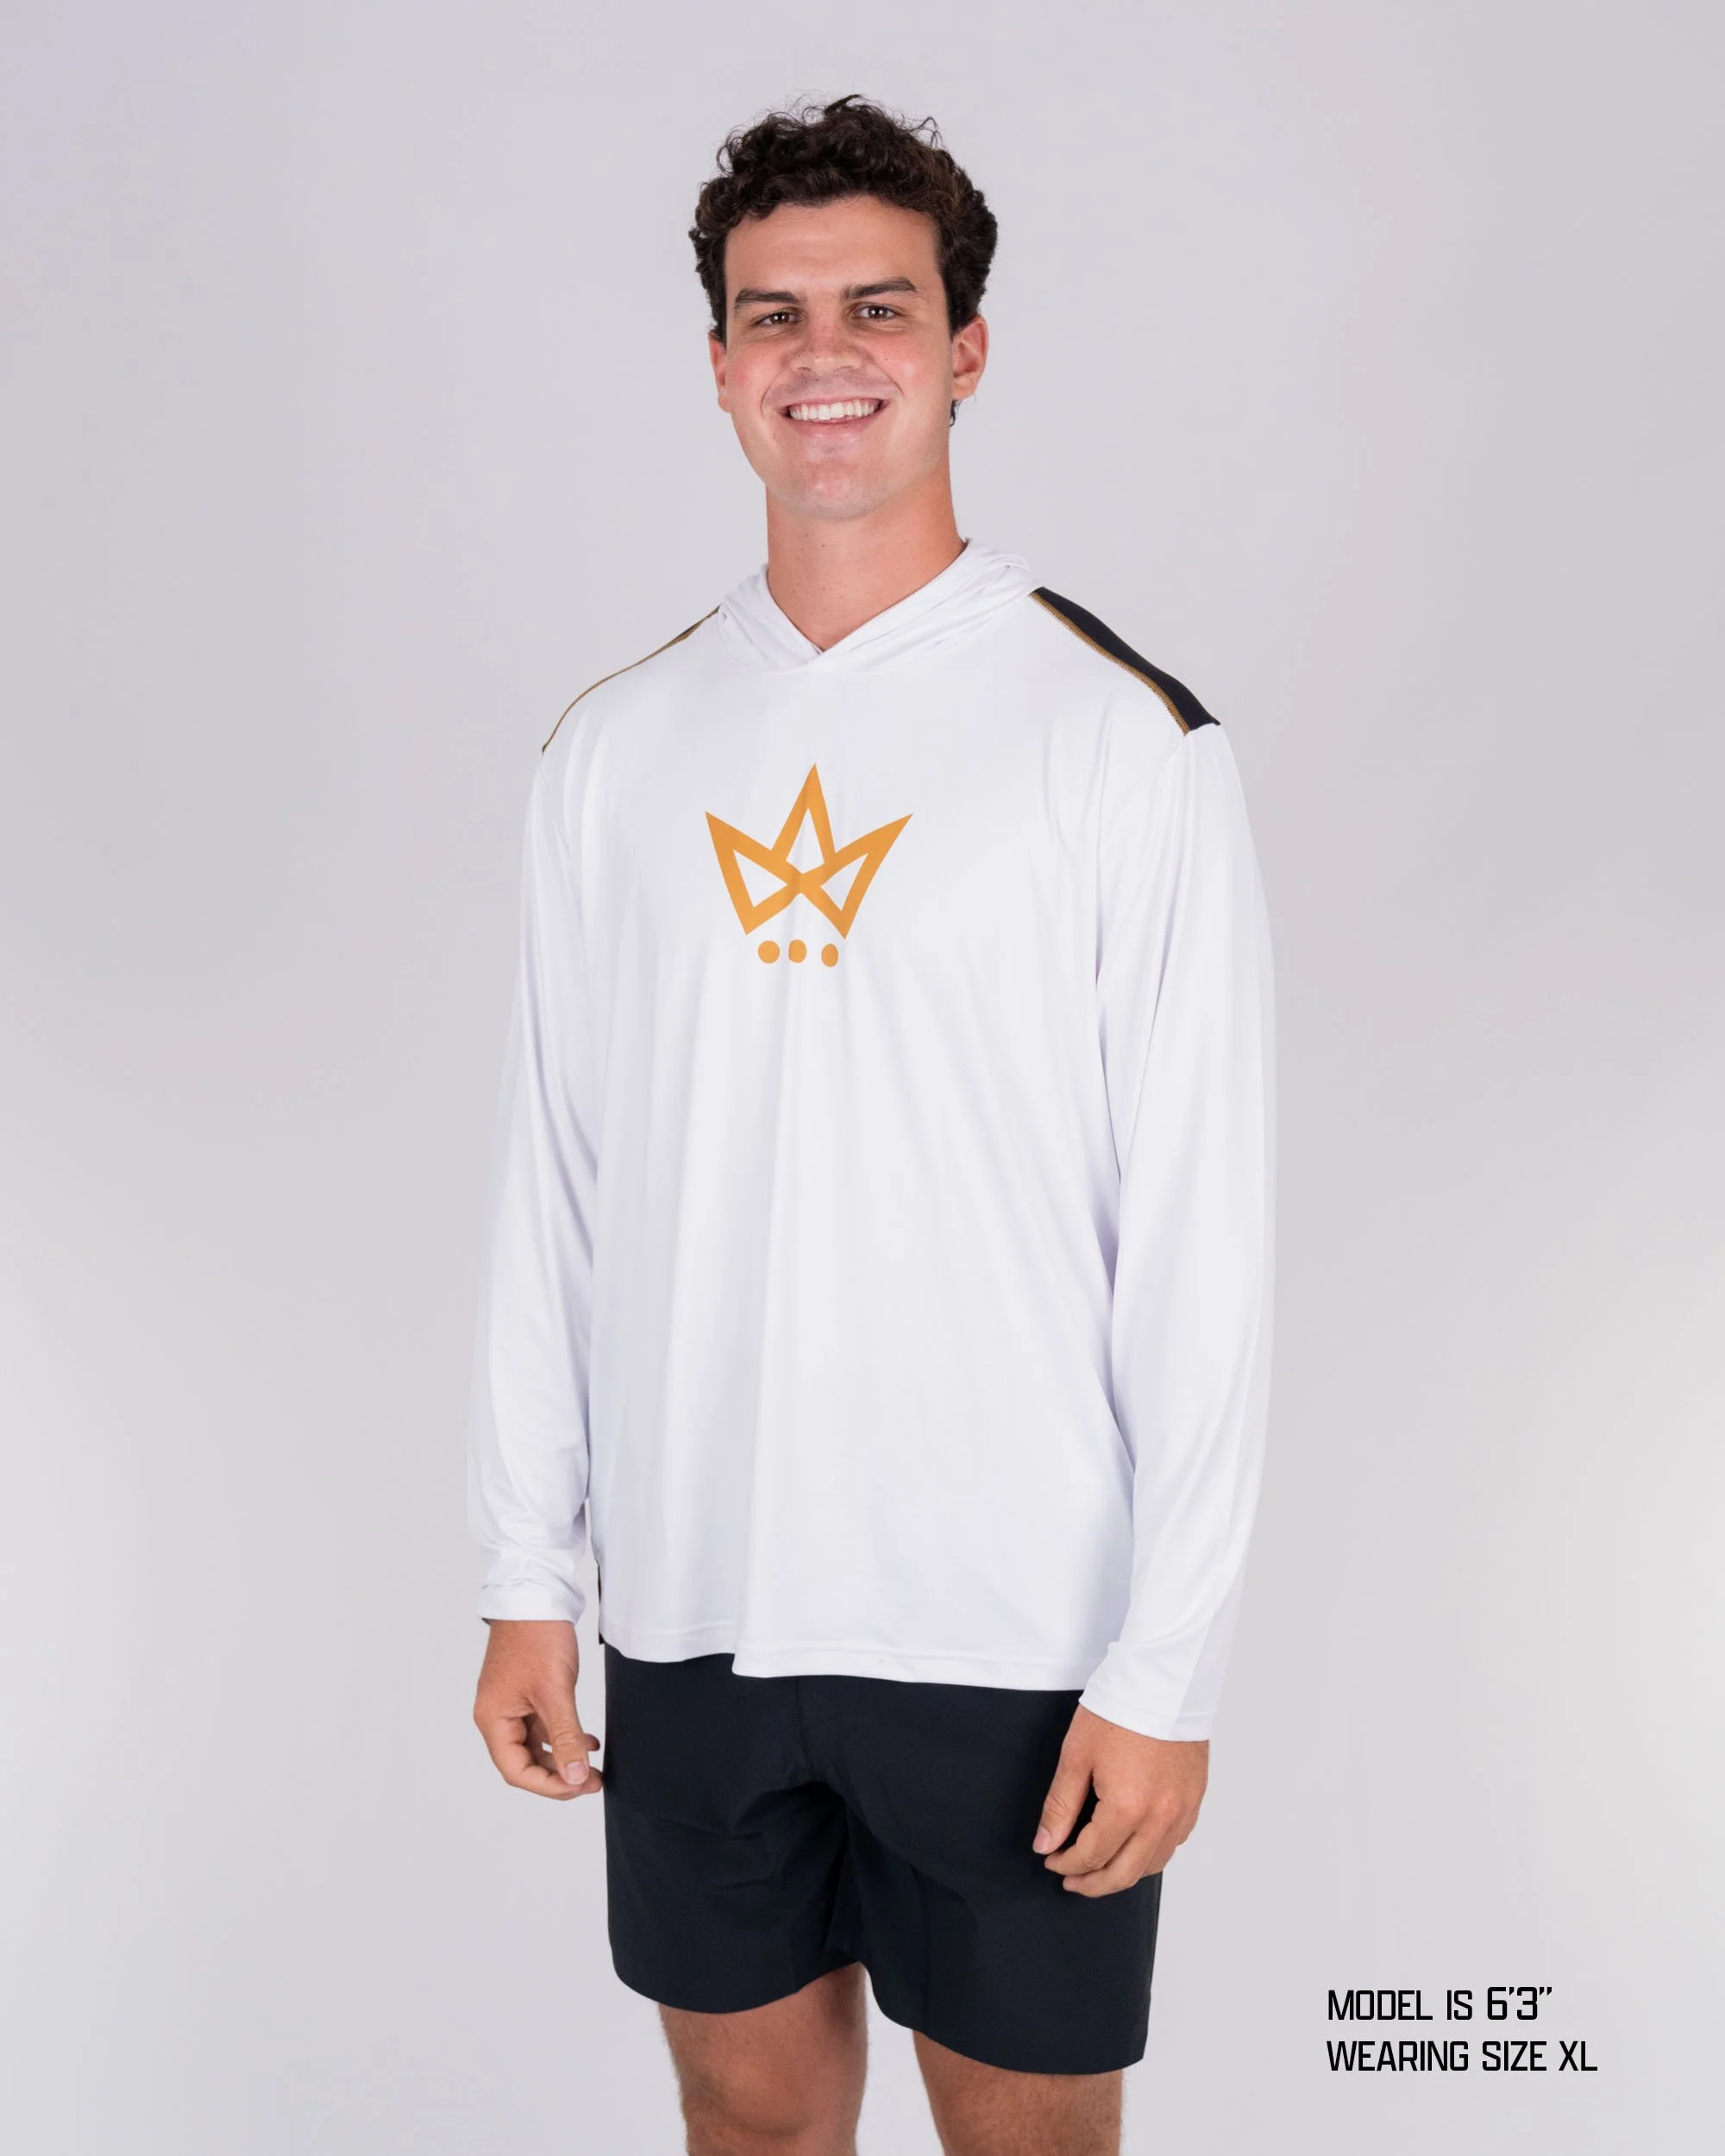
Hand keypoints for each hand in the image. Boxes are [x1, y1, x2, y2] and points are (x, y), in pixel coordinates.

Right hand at [473, 1618, 602, 1799]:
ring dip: (564, 1758)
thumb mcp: (555, 1691)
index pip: (516, 1771)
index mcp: (493, 1719)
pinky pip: (544, 1727)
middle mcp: (498, 1716)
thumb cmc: (536, 1636)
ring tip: (593, 1768)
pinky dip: (565, 1737)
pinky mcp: (527, 1694)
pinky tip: (587, 1741)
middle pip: (525, 1763)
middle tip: (592, 1781)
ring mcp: (512, 1705)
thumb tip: (574, 1777)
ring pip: (537, 1747)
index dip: (548, 1786)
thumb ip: (566, 1736)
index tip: (579, 1787)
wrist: (536, 1595)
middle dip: (559, 1776)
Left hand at [1032, 1704, 1207, 1895]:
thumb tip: (1046, 1844)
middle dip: (1093, 1884)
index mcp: (1127, 1808)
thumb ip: (1060, 1806)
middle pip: (1124, 1874)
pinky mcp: (1194, 1800)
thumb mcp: (1076, 1755)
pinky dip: (1150, 1854)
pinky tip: (1133, 1846)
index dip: (1066, 1864)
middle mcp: (1160, 1818)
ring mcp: (1182, 1811)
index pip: (1092, 1856)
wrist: (1164, 1681)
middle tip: (1071, 1882)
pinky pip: (1173, 1844)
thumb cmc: (1118, 1711)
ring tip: (1100, 1869)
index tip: (1052, 1860)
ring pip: (1152, 1864)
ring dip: (1123, 1873)